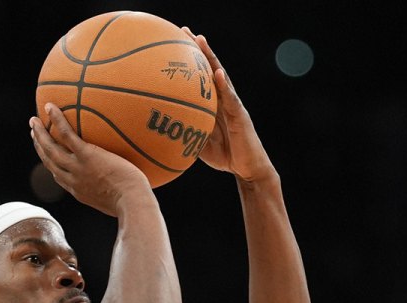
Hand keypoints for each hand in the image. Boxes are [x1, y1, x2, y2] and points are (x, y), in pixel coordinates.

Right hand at [30, 104, 151, 216]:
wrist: (132, 203)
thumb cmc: (134, 203)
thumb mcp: (120, 201)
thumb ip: (117, 189)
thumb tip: (128, 181)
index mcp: (79, 190)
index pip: (59, 176)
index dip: (50, 163)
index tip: (45, 153)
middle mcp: (73, 180)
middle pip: (49, 161)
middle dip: (39, 146)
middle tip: (34, 132)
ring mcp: (77, 167)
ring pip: (51, 149)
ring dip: (40, 134)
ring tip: (34, 120)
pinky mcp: (86, 156)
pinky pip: (66, 135)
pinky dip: (56, 120)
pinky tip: (51, 107)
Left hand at [184, 27, 276, 182]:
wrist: (248, 169)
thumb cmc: (225, 156)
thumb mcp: (197, 144)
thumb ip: (184, 133)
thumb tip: (158, 134)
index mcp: (212, 103)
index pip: (199, 76)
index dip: (188, 60)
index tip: (173, 42)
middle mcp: (223, 99)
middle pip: (209, 68)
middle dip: (198, 49)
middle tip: (184, 30)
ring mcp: (233, 104)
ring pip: (221, 76)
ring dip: (210, 58)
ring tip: (200, 40)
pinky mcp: (241, 115)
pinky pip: (231, 98)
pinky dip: (224, 85)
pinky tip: (216, 73)